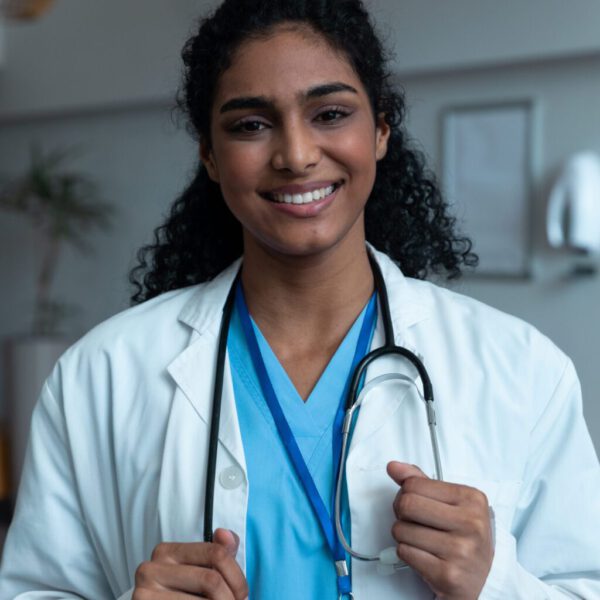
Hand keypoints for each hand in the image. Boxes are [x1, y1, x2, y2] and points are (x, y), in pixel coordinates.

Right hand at [132, 528, 248, 598]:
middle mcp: (150, 569)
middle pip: (211, 580)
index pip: (216, 553)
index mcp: (166, 552)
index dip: (237, 577)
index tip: (242, 593)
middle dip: (230, 598)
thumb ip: (217, 552)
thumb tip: (225, 534)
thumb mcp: (199, 571)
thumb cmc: (181, 597)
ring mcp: (144, 594)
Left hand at [387, 462, 493, 599]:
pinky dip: (407, 553)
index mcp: (471, 498)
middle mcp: (471, 523)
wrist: (482, 579)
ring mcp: (461, 550)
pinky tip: (424, 555)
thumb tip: (393, 467)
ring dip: (403, 535)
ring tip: (420, 540)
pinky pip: (404, 552)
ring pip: (401, 530)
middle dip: (401, 513)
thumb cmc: (462, 535)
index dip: (405, 493)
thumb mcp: (449, 502)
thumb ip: (420, 481)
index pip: (414, 484)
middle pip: (407, 504)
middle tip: (411, 520)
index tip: (416, 503)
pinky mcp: (448, 575)